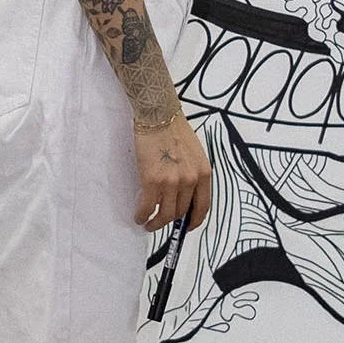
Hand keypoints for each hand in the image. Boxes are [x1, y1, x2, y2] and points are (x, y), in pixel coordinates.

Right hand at [133, 109, 211, 234]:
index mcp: (203, 173)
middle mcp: (190, 180)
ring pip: (164, 214)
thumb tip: (183, 195)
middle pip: (180, 212)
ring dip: (155, 223)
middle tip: (160, 222)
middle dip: (169, 221)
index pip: (202, 206)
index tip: (188, 226)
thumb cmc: (174, 131)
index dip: (194, 220)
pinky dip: (142, 215)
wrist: (158, 116)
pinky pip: (147, 207)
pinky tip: (139, 216)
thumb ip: (193, 175)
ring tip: (148, 223)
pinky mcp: (152, 180)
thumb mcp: (195, 154)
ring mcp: (171, 182)